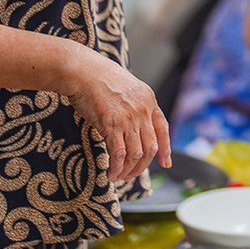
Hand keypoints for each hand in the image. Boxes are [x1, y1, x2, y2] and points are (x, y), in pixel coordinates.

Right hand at [58, 49, 170, 183]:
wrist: (83, 71)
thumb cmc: (99, 79)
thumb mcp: (127, 89)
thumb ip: (135, 106)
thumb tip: (134, 127)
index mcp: (149, 100)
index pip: (163, 129)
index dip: (166, 149)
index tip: (166, 163)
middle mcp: (143, 110)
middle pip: (151, 147)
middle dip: (142, 166)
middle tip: (131, 175)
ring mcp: (128, 118)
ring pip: (136, 154)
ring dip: (128, 170)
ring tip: (119, 177)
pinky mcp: (111, 124)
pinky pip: (118, 153)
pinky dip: (116, 167)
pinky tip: (110, 173)